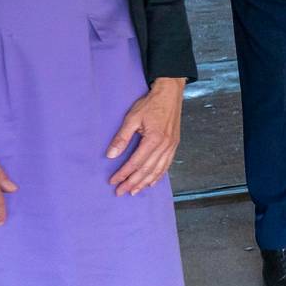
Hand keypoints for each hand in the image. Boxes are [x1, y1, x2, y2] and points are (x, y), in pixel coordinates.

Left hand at [106, 79, 184, 195]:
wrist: (170, 94)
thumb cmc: (151, 104)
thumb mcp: (132, 118)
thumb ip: (122, 137)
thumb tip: (111, 155)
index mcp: (154, 139)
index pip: (135, 162)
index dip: (123, 173)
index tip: (113, 181)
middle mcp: (164, 146)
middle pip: (146, 170)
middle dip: (132, 182)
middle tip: (120, 192)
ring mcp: (171, 147)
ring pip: (157, 170)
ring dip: (145, 183)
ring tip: (134, 191)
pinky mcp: (174, 145)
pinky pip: (166, 165)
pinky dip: (158, 176)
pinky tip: (151, 182)